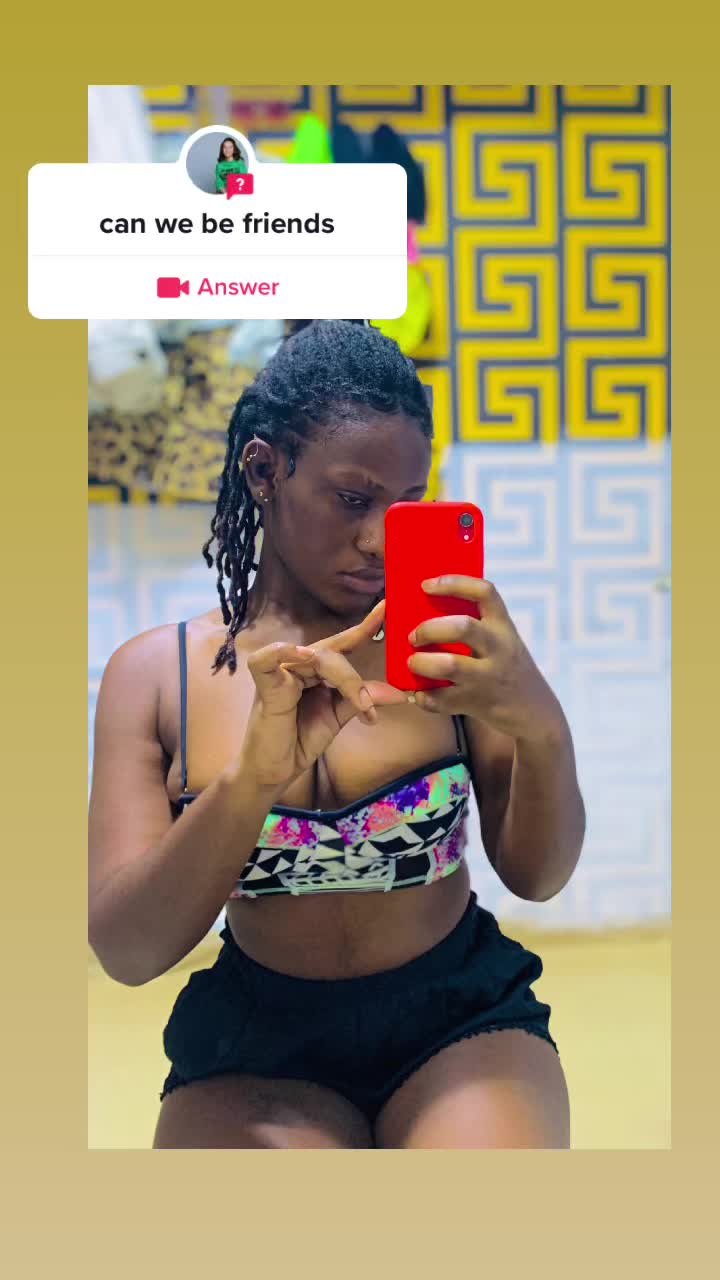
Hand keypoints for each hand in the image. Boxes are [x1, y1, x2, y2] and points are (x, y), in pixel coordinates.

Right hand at [240, 600, 406, 790]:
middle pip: (333, 653)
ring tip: (357, 705)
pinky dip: (283, 652)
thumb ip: (362, 700)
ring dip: (342, 680)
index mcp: (317, 671)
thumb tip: (399, 693)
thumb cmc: (301, 740)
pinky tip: (303, 655)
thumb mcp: (338, 717)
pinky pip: (267, 660)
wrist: (275, 772)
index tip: (388, 606)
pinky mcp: (264, 686)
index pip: (343, 643)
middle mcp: (299, 666)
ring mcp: (281, 673)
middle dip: (355, 679)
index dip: (365, 626)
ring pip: (315, 657)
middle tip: (368, 709)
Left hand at [407, 577, 564, 743]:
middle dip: (430, 629)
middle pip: (463, 627)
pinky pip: (443, 700)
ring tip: (411, 663)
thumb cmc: (507, 666)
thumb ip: (477, 624)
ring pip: (450, 665)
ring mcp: (488, 678)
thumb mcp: (503, 639)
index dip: (454, 583)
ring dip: (423, 663)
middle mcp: (499, 649)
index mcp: (503, 626)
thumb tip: (427, 608)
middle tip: (414, 636)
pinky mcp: (477, 703)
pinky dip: (425, 697)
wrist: (535, 711)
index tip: (426, 585)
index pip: (484, 593)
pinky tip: (420, 693)